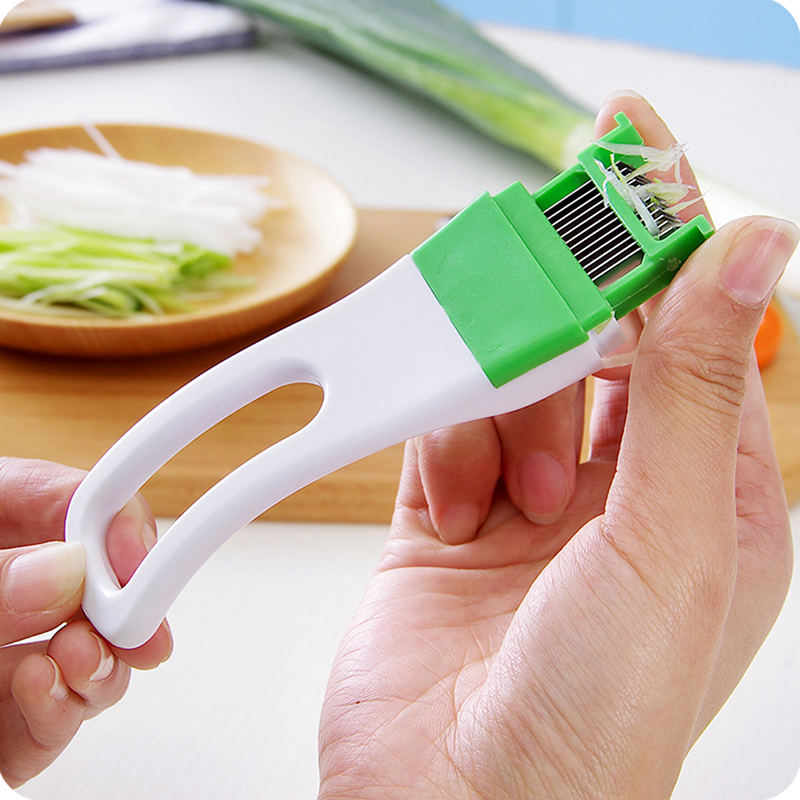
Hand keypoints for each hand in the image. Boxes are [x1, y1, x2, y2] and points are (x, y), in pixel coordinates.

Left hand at [0, 457, 170, 787]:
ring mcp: (10, 652)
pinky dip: (62, 716)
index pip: (70, 498)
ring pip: (93, 650)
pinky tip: (49, 693)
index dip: (118, 517)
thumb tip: (69, 570)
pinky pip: (54, 719)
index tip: (144, 553)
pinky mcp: (5, 717)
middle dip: (125, 603)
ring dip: (103, 660)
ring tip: (82, 659)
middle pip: (98, 578)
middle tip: (134, 620)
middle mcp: (8, 589)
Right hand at [318, 91, 797, 798]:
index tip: (632, 147)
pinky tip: (456, 501)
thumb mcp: (667, 545)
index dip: (669, 232)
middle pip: (595, 344)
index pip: (698, 328)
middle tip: (534, 287)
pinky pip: (438, 427)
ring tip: (508, 494)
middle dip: (564, 318)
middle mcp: (619, 495)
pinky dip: (439, 438)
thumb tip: (743, 253)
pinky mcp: (445, 518)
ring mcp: (527, 505)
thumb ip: (691, 391)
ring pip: (507, 379)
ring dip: (499, 408)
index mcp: (708, 499)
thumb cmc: (588, 723)